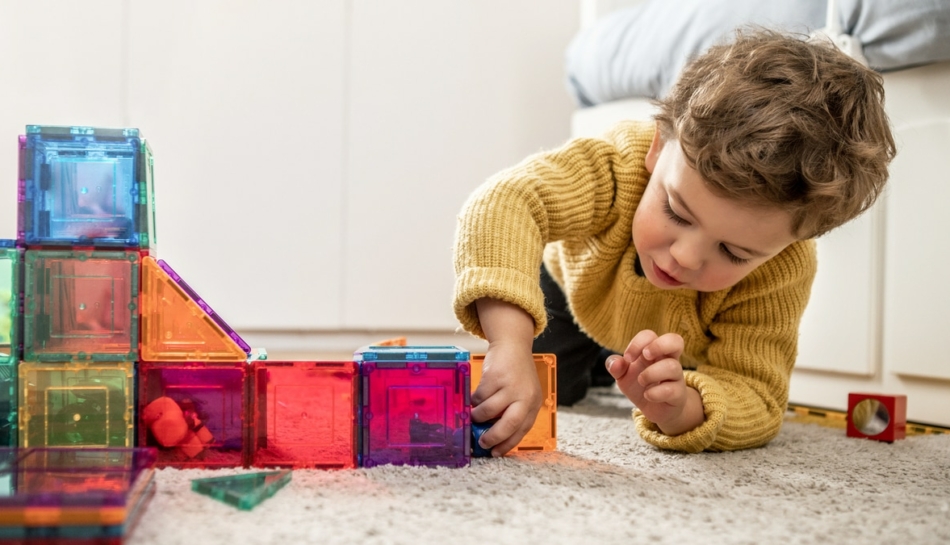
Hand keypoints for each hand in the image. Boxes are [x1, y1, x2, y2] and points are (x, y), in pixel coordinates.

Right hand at [470, 299, 541, 455]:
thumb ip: (514, 412)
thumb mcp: (523, 393)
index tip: (495, 452)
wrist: (512, 346)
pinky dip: (474, 400)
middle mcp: (525, 396)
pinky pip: (479, 396)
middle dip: (492, 437)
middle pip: (508, 425)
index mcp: (533, 404)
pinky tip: (474, 398)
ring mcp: (510, 386)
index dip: (507, 444)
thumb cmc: (516, 373)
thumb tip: (494, 435)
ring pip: (488, 411)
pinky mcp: (496, 377)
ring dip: (477, 416)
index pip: (522, 430)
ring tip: (473, 415)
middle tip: (481, 441)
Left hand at [605, 329, 703, 435]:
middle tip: (645, 356)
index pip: (650, 335)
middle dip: (659, 345)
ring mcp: (676, 377)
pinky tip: (648, 395)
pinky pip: (672, 389)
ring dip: (651, 373)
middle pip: (675, 340)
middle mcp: (668, 360)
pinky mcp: (679, 395)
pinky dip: (656, 393)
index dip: (638, 343)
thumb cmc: (640, 386)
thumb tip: (616, 362)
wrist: (655, 409)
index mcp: (654, 352)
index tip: (628, 358)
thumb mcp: (623, 376)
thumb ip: (616, 366)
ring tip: (641, 381)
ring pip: (672, 366)